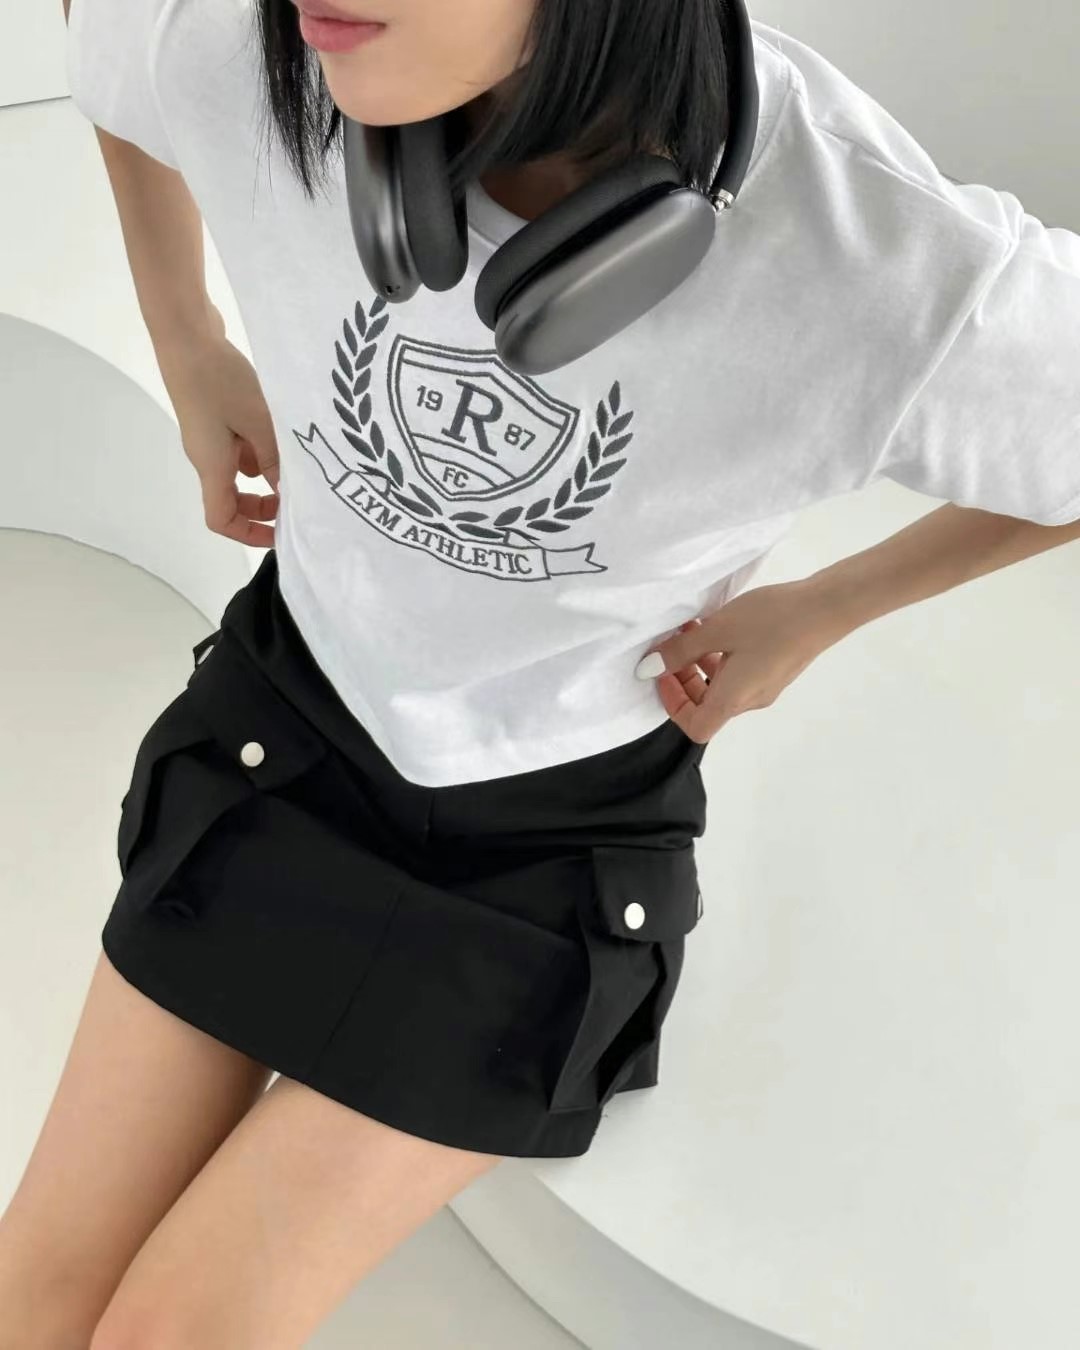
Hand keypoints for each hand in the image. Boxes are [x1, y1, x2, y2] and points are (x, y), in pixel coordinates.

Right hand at [156, 327, 280, 547]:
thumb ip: (275, 460)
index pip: (221, 519)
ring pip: (239, 469)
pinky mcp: (215, 413)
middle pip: (231, 498)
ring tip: (297, 458)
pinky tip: (283, 429)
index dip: (249, 534)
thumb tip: (288, 494)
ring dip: (266, 471)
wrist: (185, 330)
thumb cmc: (219, 377)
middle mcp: (207, 455)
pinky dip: (260, 446)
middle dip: (263, 506)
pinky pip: (239, 444)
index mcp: (212, 465)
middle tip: (295, 498)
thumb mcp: (259, 422)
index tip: (280, 534)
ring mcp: (209, 434)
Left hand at [637, 580, 849, 744]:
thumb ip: (680, 651)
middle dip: (683, 680)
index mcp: (733, 699)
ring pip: (721, 688)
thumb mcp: (717, 630)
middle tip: (675, 645)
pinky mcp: (776, 671)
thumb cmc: (769, 620)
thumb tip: (647, 670)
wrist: (826, 607)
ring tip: (694, 629)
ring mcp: (766, 687)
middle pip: (706, 707)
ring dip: (700, 664)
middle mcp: (750, 701)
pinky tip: (720, 628)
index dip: (673, 706)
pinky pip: (739, 675)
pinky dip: (721, 658)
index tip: (663, 673)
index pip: (695, 728)